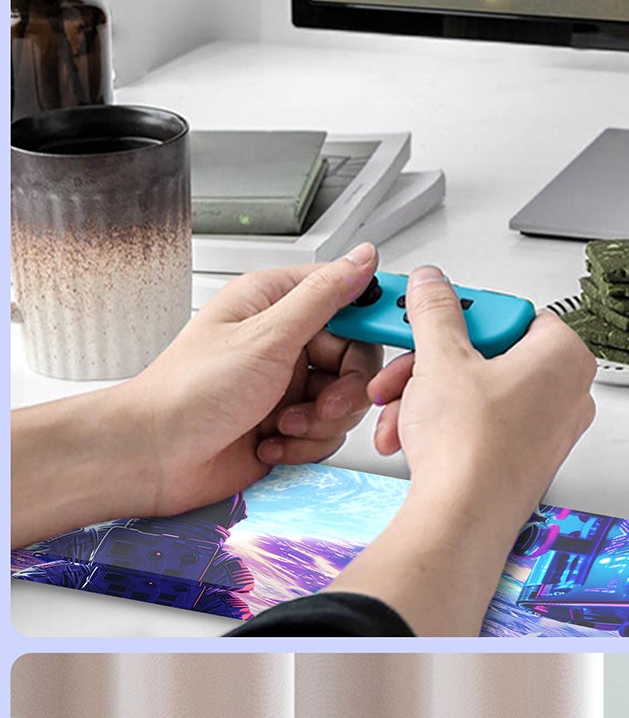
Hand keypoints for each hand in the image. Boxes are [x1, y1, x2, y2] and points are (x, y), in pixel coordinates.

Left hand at [118, 243, 383, 512]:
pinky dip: (305, 444)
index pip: (349, 302)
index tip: (382, 347)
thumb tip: (362, 260)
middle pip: (357, 360)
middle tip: (322, 405)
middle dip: (344, 391)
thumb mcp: (267, 337)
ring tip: (283, 425)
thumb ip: (323, 297)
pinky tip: (272, 443)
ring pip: (346, 402)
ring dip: (320, 423)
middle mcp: (284, 342)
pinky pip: (328, 433)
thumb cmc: (191, 392)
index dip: (370, 326)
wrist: (157, 457)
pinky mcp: (288, 423)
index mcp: (275, 304)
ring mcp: (287, 385)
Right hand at [369, 266, 596, 520]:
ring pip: (478, 391)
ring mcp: (549, 430)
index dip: (463, 316)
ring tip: (399, 408)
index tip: (433, 321)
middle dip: (433, 363)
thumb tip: (433, 285)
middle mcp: (567, 394)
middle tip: (406, 369)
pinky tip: (410, 433)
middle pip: (489, 354)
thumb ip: (436, 311)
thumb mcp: (441, 358)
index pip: (512, 312)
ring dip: (428, 395)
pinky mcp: (526, 459)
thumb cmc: (471, 448)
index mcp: (565, 357)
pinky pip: (481, 424)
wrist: (463, 519)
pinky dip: (444, 424)